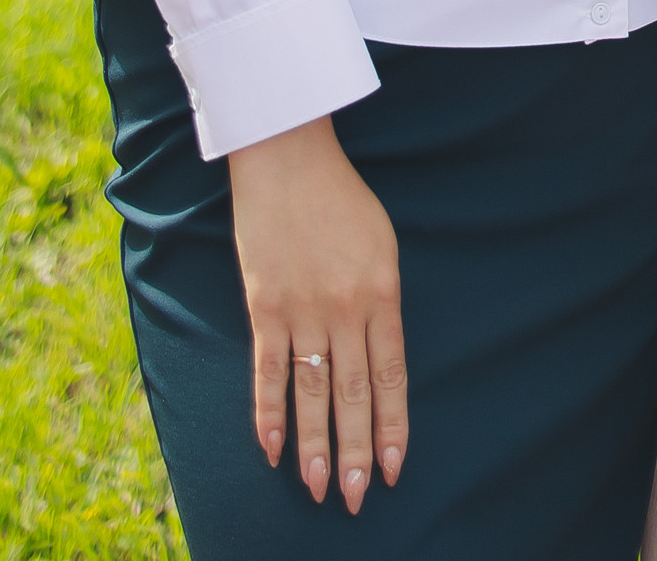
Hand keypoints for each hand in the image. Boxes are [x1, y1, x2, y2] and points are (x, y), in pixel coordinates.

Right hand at [228, 117, 407, 511]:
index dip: (391, 426)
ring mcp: (303, 310)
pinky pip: (268, 370)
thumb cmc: (341, 199)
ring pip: (312, 393)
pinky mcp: (264, 306)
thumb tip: (380, 358)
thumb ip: (382, 303)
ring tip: (318, 489)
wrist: (288, 158)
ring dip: (314, 445)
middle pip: (353, 395)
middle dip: (354, 452)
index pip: (390, 376)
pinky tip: (273, 450)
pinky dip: (269, 413)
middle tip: (353, 499)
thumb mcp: (382, 245)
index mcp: (382, 293)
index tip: (392, 470)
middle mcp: (345, 309)